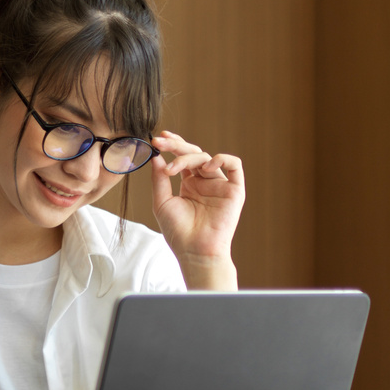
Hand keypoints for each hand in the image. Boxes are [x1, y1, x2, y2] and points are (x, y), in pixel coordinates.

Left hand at [149, 131, 243, 289]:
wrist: (195, 251)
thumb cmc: (178, 231)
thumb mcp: (161, 202)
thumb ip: (159, 179)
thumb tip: (155, 156)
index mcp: (190, 184)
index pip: (183, 158)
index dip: (172, 145)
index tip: (157, 139)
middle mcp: (205, 182)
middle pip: (194, 154)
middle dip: (176, 145)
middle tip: (160, 141)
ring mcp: (219, 185)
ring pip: (207, 158)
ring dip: (188, 157)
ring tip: (172, 169)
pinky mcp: (234, 190)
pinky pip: (234, 166)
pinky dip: (222, 159)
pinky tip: (206, 166)